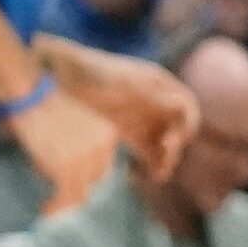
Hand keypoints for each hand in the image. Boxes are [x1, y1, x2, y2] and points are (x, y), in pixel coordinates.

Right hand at [10, 85, 119, 214]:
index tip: (71, 182)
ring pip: (80, 192)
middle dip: (73, 183)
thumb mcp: (74, 120)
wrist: (29, 92)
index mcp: (108, 135)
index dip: (85, 176)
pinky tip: (45, 210)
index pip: (102, 167)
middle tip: (57, 189)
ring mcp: (86, 160)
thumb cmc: (43, 101)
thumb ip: (82, 144)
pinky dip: (56, 207)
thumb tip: (71, 170)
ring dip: (64, 197)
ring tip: (49, 203)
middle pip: (93, 181)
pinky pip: (67, 197)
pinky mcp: (68, 170)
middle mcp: (103, 149)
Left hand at [46, 46, 199, 182]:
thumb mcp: (122, 81)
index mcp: (157, 82)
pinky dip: (151, 164)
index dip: (186, 124)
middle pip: (178, 129)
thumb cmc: (92, 71)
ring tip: (155, 172)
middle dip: (174, 145)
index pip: (187, 106)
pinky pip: (149, 151)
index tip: (172, 139)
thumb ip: (150, 93)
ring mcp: (142, 116)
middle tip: (162, 155)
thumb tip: (182, 106)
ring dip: (165, 159)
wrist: (61, 72)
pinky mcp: (129, 130)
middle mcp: (154, 100)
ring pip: (165, 143)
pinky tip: (142, 175)